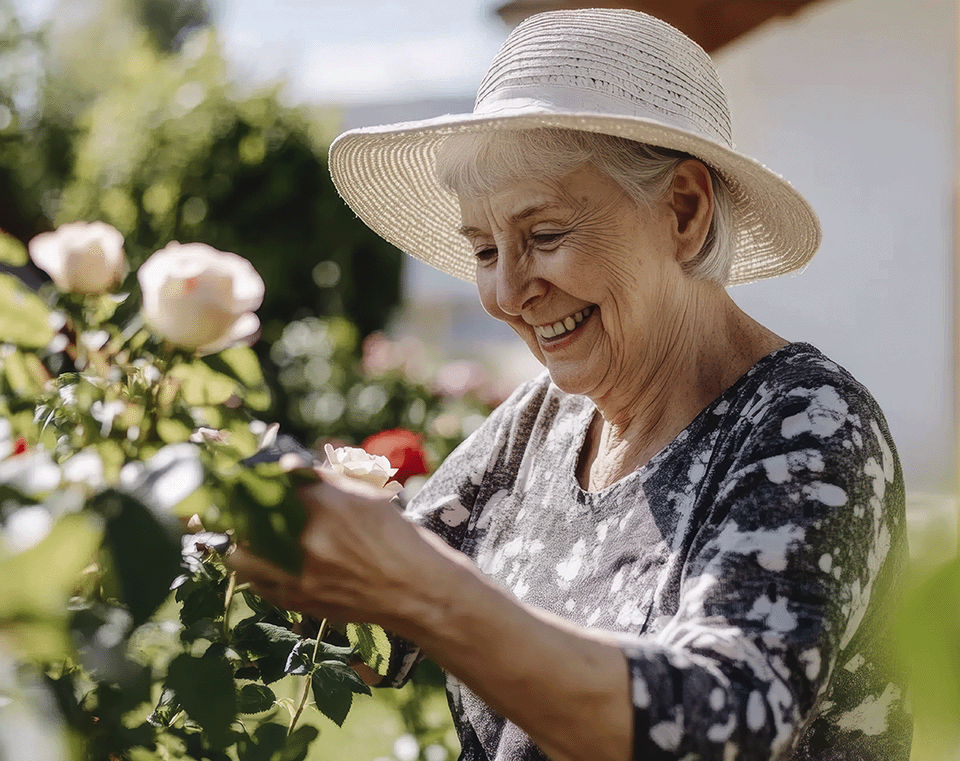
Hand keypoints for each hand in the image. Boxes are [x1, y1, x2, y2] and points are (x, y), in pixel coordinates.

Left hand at [226, 467, 437, 628]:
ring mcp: (299, 574)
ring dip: (238, 541)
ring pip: (240, 554)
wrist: (414, 589)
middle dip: (238, 507)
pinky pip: (256, 582)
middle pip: (248, 516)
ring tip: (244, 533)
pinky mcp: (298, 600)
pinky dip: (252, 568)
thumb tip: (287, 463)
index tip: (251, 472)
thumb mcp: (367, 495)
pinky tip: (259, 559)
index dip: (258, 474)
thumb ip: (326, 476)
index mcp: (328, 504)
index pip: (274, 479)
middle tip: (235, 501)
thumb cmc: (396, 537)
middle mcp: (308, 539)